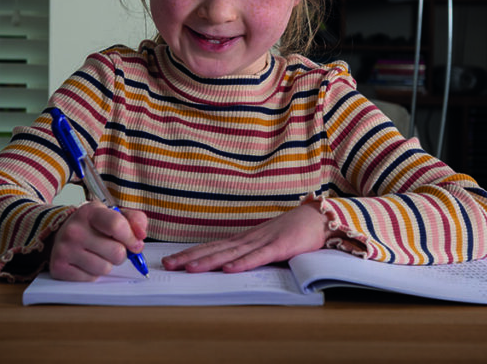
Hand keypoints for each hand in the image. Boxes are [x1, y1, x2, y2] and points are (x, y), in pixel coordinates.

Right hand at [49, 202, 147, 280]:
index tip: (135, 244)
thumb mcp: (114, 214)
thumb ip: (135, 220)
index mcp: (90, 212)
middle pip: (116, 252)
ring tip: (98, 254)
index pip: (117, 226)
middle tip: (111, 248)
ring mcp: (64, 249)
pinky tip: (86, 262)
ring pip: (105, 268)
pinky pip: (91, 278)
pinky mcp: (58, 267)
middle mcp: (74, 229)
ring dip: (107, 264)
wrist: (61, 233)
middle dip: (121, 254)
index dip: (132, 238)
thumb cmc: (94, 226)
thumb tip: (141, 236)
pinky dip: (93, 274)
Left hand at [162, 203, 332, 272]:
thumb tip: (227, 266)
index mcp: (244, 239)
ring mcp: (264, 241)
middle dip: (191, 257)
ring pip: (232, 253)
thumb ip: (249, 254)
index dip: (191, 253)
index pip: (213, 246)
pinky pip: (260, 257)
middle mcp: (249, 239)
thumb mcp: (266, 244)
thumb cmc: (293, 232)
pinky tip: (229, 269)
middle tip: (168, 264)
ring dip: (210, 261)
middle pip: (216, 248)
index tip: (170, 260)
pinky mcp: (281, 247)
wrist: (319, 218)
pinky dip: (243, 263)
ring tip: (190, 268)